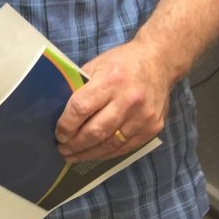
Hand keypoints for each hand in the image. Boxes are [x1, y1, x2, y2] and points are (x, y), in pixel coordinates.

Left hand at [53, 39, 173, 161]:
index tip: (58, 134)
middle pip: (96, 131)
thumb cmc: (122, 62)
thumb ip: (80, 86)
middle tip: (62, 149)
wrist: (159, 61)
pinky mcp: (153, 128)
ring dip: (89, 153)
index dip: (67, 125)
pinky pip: (126, 147)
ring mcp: (143, 117)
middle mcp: (129, 100)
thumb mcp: (96, 65)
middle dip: (75, 144)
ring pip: (110, 144)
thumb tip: (61, 111)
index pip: (81, 108)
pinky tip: (94, 154)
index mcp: (111, 80)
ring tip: (74, 156)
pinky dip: (107, 153)